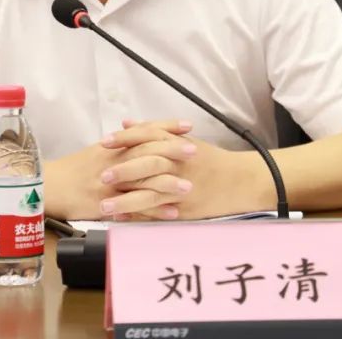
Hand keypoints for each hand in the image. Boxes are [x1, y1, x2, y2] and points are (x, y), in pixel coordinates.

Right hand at [43, 119, 193, 219]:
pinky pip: (134, 208)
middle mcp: (112, 162)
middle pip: (146, 153)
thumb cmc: (73, 169)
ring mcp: (110, 185)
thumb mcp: (96, 151)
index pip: (143, 132)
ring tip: (189, 186)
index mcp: (112, 147)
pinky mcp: (106, 205)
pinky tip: (172, 213)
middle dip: (172, 151)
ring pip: (142, 181)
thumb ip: (120, 143)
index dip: (166, 127)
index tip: (188, 125)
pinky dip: (154, 211)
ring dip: (167, 184)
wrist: (48, 187)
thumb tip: (139, 131)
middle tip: (195, 150)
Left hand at [101, 121, 251, 219]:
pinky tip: (122, 219)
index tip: (104, 142)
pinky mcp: (185, 209)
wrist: (239, 181)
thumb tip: (126, 122)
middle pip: (147, 165)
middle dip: (123, 170)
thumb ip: (153, 131)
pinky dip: (139, 216)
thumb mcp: (183, 140)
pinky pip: (158, 214)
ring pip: (150, 194)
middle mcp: (179, 165)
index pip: (147, 137)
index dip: (124, 139)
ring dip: (125, 201)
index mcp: (177, 144)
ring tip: (103, 206)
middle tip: (101, 176)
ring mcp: (182, 188)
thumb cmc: (209, 159)